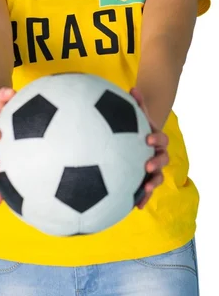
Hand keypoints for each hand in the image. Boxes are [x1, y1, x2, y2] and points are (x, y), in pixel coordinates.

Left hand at [130, 87, 168, 209]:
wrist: (133, 140)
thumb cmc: (132, 126)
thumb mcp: (133, 115)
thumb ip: (135, 104)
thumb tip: (133, 89)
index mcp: (154, 139)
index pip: (161, 139)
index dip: (157, 139)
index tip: (148, 139)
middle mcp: (156, 154)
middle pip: (163, 160)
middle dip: (157, 163)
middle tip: (147, 165)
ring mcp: (151, 168)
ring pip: (158, 177)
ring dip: (153, 183)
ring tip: (146, 188)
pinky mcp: (143, 180)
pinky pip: (145, 191)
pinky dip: (143, 198)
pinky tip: (135, 207)